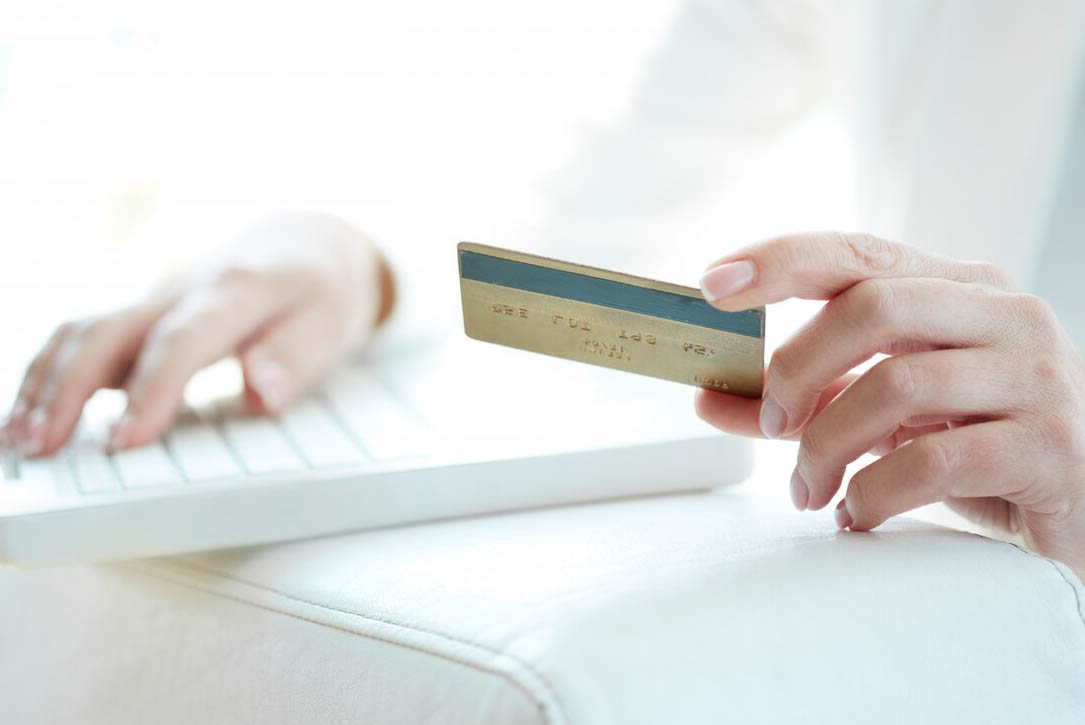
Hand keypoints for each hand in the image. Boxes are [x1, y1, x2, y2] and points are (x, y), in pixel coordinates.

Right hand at [3, 212, 393, 454]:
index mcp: (236, 290)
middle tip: (40, 448)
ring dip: (46, 382)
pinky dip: (55, 372)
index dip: (150, 391)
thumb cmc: (322, 288)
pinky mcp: (144, 309)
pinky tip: (34, 413)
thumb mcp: (332, 321)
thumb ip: (295, 358)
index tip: (124, 442)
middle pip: (109, 331)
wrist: (307, 240)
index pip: (182, 342)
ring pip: (84, 329)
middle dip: (66, 389)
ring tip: (20, 439)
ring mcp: (157, 296)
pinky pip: (87, 335)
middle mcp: (184, 288)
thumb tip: (261, 395)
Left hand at [695, 232, 1084, 577]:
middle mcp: (1004, 315)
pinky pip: (933, 463)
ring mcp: (1036, 377)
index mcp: (959, 288)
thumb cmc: (973, 452)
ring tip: (809, 488)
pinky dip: (872, 494)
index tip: (712, 285)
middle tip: (772, 423)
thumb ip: (802, 402)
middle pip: (871, 307)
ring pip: (897, 385)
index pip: (858, 252)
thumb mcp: (881, 416)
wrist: (1079, 515)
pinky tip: (856, 515)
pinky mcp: (1051, 447)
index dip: (779, 262)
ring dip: (826, 446)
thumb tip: (709, 396)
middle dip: (797, 367)